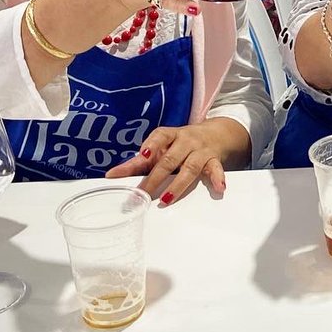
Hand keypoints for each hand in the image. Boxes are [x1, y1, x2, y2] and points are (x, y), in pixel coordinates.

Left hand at [107, 119, 239, 203]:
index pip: (161, 135)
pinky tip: (219, 188)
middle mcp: (186, 141)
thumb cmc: (181, 143)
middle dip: (156, 177)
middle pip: (170, 158)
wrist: (217, 133)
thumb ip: (138, 163)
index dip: (152, 144)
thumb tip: (112, 175)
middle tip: (144, 193)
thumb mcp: (161, 148)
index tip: (143, 155)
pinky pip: (216, 169)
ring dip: (179, 183)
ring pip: (190, 167)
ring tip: (167, 199)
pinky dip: (218, 178)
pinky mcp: (214, 160)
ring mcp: (201, 151)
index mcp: (171, 135)